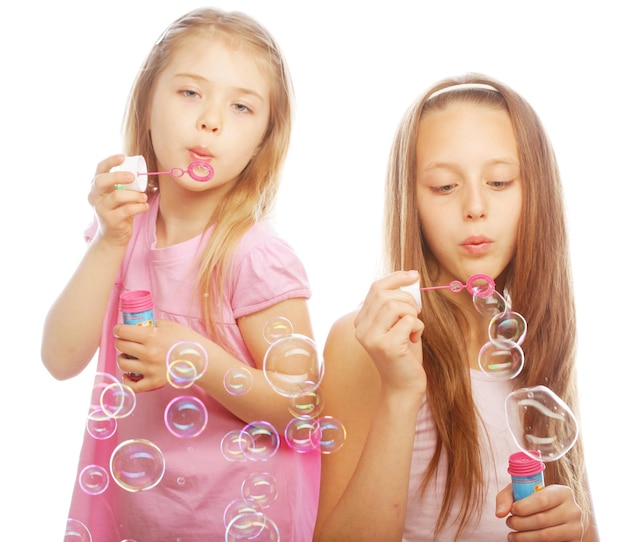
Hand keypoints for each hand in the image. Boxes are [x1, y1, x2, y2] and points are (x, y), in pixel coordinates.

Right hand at [88, 154, 148, 245]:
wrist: (113, 236)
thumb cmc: (119, 211)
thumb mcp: (119, 196)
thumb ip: (125, 186)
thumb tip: (141, 172)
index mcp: (97, 187)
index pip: (99, 169)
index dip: (110, 161)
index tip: (123, 157)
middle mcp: (95, 196)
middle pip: (102, 181)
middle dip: (118, 176)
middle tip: (133, 177)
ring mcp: (101, 209)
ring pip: (117, 196)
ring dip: (135, 195)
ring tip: (144, 197)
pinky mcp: (110, 220)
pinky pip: (127, 210)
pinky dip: (139, 206)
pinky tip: (144, 206)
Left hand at [113, 320, 206, 391]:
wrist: (200, 358)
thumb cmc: (186, 340)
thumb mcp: (170, 326)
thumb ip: (153, 325)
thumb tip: (139, 327)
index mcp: (151, 337)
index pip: (124, 332)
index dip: (118, 329)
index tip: (119, 330)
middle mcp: (148, 353)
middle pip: (121, 346)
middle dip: (121, 342)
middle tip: (125, 341)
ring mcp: (150, 369)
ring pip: (123, 364)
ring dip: (123, 359)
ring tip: (128, 357)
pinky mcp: (154, 383)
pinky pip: (132, 386)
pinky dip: (127, 380)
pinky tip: (128, 375)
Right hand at [354, 270, 425, 393]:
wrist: (404, 386)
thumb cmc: (404, 353)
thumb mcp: (396, 324)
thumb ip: (396, 303)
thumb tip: (410, 277)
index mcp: (361, 321)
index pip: (376, 288)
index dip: (396, 277)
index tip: (413, 275)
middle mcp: (361, 328)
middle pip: (386, 295)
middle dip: (409, 300)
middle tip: (415, 315)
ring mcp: (372, 338)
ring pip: (396, 305)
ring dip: (413, 314)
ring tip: (413, 329)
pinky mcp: (386, 346)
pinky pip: (408, 321)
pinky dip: (418, 328)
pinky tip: (414, 340)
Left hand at [496, 484, 583, 540]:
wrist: (557, 514)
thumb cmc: (535, 500)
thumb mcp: (521, 491)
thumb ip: (507, 497)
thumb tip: (499, 513)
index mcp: (563, 492)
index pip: (542, 500)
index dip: (524, 507)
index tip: (512, 510)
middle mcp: (573, 510)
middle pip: (542, 520)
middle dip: (520, 523)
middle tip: (509, 522)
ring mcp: (576, 528)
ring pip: (546, 536)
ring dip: (523, 537)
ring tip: (512, 534)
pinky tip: (522, 540)